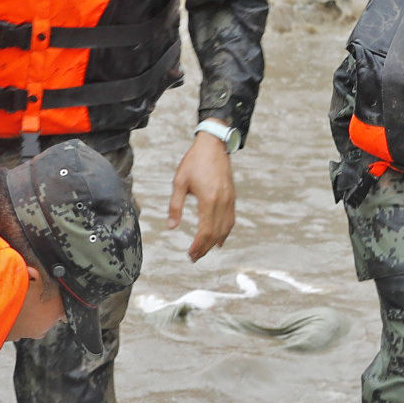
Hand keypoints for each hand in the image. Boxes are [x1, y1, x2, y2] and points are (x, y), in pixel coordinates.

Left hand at [165, 130, 238, 259]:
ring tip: (204, 251)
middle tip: (194, 257)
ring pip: (225, 228)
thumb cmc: (194, 161)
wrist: (213, 145)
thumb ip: (175, 206)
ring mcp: (230, 199)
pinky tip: (219, 239)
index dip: (198, 245)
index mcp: (208, 199)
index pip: (205, 230)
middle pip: (216, 233)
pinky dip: (225, 232)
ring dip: (215, 242)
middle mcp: (222, 201)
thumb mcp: (179, 182)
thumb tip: (171, 227)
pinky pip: (231, 220)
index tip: (190, 254)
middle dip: (205, 248)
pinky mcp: (232, 197)